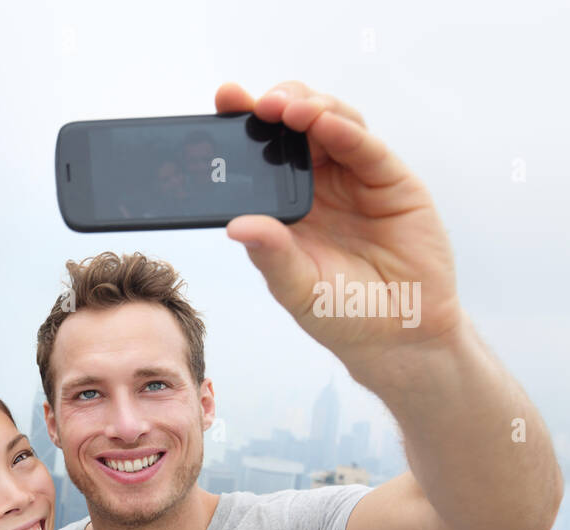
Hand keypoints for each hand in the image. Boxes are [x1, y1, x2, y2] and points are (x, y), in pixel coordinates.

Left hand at [216, 80, 463, 378]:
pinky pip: (366, 147)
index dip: (243, 125)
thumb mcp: (296, 288)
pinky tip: (325, 123)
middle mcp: (318, 184)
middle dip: (274, 107)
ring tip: (287, 109)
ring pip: (330, 124)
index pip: (260, 154)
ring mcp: (354, 177)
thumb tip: (236, 226)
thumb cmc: (341, 312)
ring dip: (308, 108)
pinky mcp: (391, 179)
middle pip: (294, 126)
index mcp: (286, 204)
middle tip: (254, 104)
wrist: (400, 333)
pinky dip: (345, 130)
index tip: (224, 102)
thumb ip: (271, 255)